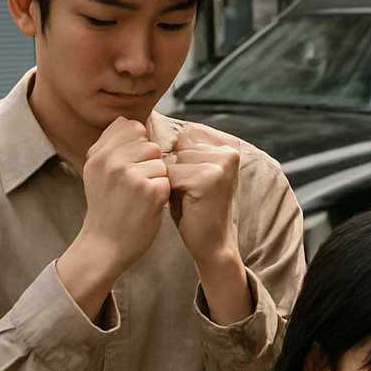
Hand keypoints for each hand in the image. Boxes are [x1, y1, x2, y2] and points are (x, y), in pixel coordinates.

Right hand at [57, 118, 170, 320]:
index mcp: (98, 154)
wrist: (105, 244)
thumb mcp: (97, 172)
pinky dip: (163, 192)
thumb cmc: (107, 206)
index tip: (130, 168)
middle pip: (149, 143)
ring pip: (161, 160)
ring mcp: (130, 175)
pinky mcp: (150, 190)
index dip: (138, 146)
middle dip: (149, 163)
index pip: (131, 127)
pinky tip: (148, 205)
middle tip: (134, 187)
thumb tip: (129, 121)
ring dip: (157, 177)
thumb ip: (111, 144)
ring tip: (140, 196)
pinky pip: (168, 178)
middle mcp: (111, 161)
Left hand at [166, 124, 250, 323]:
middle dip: (176, 168)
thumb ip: (185, 149)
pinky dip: (170, 191)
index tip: (192, 178)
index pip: (185, 134)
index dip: (179, 157)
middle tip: (192, 191)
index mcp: (228, 144)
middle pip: (178, 145)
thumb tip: (141, 127)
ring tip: (190, 197)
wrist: (213, 243)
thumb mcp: (194, 170)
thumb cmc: (196, 207)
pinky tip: (187, 204)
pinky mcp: (209, 178)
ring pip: (172, 160)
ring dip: (172, 179)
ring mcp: (222, 163)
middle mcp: (229, 150)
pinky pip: (170, 175)